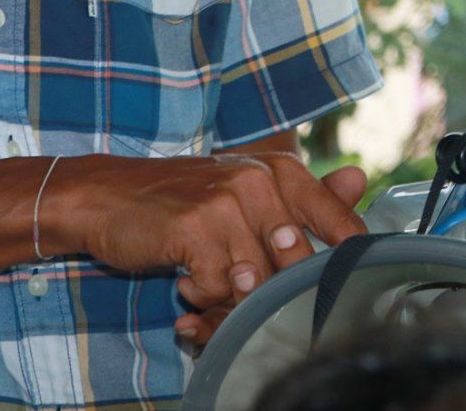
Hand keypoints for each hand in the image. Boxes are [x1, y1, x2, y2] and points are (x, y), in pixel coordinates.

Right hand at [38, 153, 367, 338]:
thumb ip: (303, 197)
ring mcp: (228, 203)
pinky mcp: (196, 229)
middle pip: (298, 261)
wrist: (106, 197)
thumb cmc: (184, 200)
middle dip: (275, 289)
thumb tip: (359, 179)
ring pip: (258, 278)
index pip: (337, 219)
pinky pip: (218, 285)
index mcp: (283, 171)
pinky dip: (202, 294)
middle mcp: (261, 181)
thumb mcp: (246, 193)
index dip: (345, 257)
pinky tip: (184, 278)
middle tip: (242, 287)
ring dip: (231, 294)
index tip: (341, 283)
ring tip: (208, 281)